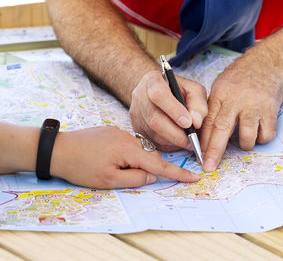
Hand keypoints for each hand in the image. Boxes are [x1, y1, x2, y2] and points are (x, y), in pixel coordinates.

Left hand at [51, 126, 200, 187]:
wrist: (57, 149)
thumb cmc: (82, 167)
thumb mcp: (109, 180)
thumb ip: (135, 178)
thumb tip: (152, 176)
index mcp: (130, 150)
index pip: (160, 164)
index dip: (179, 172)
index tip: (195, 176)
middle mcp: (129, 138)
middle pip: (151, 155)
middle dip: (152, 168)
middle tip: (136, 178)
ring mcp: (120, 133)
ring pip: (140, 150)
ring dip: (140, 161)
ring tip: (119, 170)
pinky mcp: (112, 132)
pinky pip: (129, 144)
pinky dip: (130, 154)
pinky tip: (115, 160)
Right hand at [129, 71, 207, 151]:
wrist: (159, 93)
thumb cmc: (179, 90)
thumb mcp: (193, 89)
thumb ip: (198, 103)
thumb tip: (196, 123)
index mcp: (153, 81)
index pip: (159, 95)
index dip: (174, 110)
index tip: (188, 123)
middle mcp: (140, 97)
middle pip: (155, 119)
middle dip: (176, 133)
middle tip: (192, 140)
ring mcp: (136, 114)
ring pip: (154, 134)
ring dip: (173, 141)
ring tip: (188, 141)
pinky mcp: (137, 129)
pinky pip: (152, 142)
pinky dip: (168, 145)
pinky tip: (178, 141)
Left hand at [200, 58, 282, 171]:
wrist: (267, 63)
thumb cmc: (241, 77)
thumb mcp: (221, 86)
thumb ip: (213, 108)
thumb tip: (204, 134)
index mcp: (220, 95)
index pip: (208, 122)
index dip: (203, 141)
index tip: (199, 156)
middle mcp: (236, 101)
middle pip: (222, 129)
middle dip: (214, 151)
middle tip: (209, 167)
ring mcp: (254, 106)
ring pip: (246, 136)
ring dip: (244, 145)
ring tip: (244, 140)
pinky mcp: (270, 110)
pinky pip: (265, 135)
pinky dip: (261, 139)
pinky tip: (258, 132)